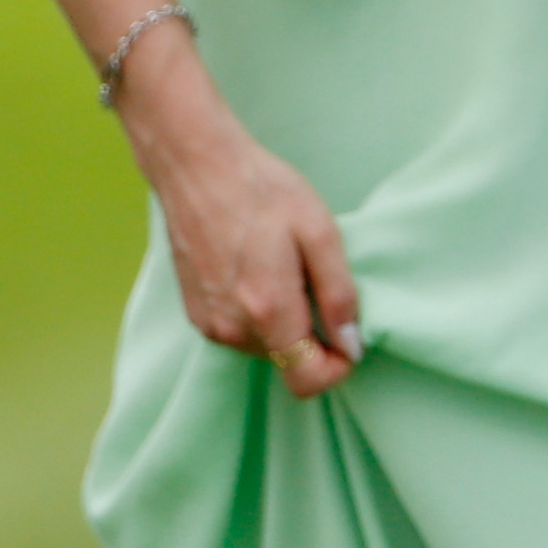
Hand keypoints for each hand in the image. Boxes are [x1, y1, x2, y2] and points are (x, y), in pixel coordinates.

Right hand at [120, 51, 361, 397]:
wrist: (196, 167)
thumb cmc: (263, 190)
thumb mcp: (320, 232)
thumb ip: (339, 294)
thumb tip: (352, 344)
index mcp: (268, 311)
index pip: (307, 380)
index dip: (337, 366)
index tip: (349, 335)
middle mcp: (233, 328)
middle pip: (288, 363)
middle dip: (313, 337)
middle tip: (316, 281)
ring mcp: (210, 324)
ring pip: (266, 349)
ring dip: (286, 323)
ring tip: (286, 268)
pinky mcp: (197, 314)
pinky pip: (241, 332)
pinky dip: (260, 313)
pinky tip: (260, 270)